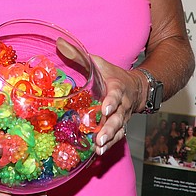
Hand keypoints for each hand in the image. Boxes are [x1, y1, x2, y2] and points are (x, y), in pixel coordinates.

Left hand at [56, 38, 135, 154]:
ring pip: (118, 129)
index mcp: (117, 87)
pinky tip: (98, 153)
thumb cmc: (112, 75)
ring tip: (99, 148)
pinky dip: (109, 145)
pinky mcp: (120, 126)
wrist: (136, 88)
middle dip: (110, 128)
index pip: (116, 94)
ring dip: (109, 139)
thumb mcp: (98, 63)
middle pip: (118, 117)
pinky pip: (117, 137)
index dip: (111, 101)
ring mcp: (122, 117)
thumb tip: (59, 42)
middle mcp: (122, 104)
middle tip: (99, 137)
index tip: (105, 108)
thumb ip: (79, 55)